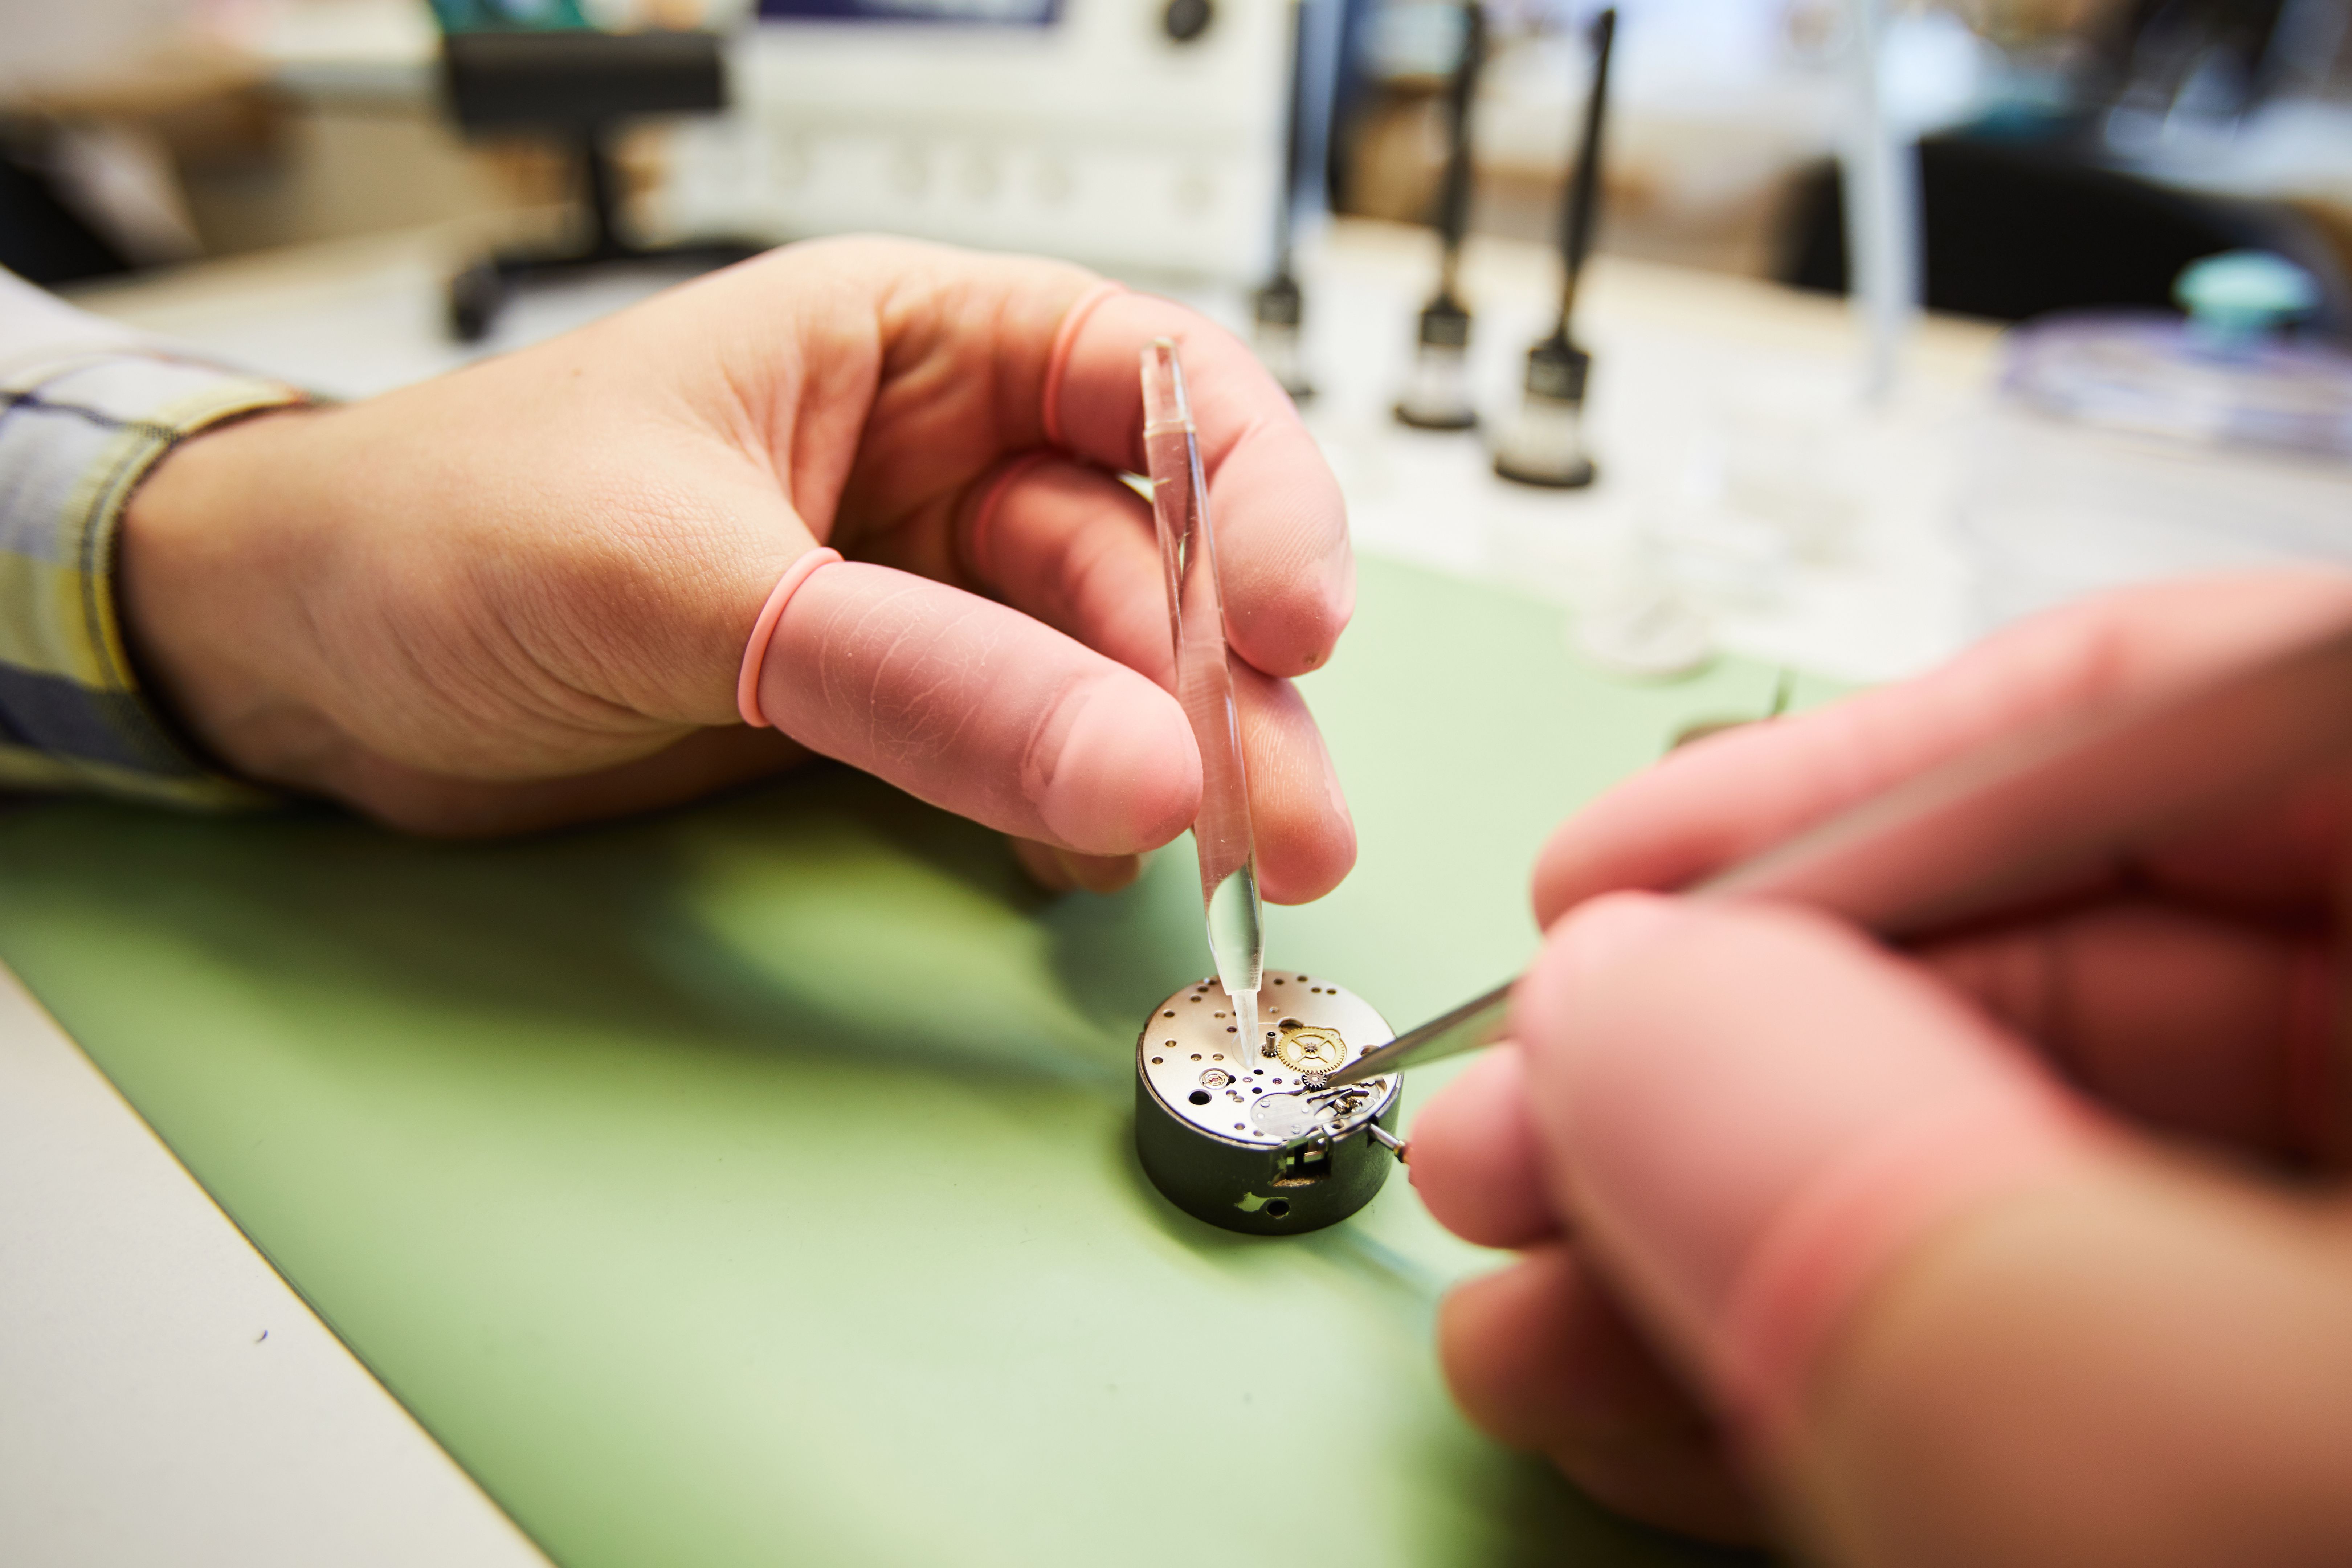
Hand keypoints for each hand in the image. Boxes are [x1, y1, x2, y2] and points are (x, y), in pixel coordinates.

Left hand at [118, 237, 1356, 901]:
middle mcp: (934, 457)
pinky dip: (1074, 808)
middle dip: (1223, 682)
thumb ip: (917, 676)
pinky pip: (1025, 751)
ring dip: (1178, 761)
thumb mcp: (680, 583)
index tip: (1294, 624)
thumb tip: (1134, 763)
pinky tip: (1095, 858)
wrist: (294, 658)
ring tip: (1235, 862)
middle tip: (1277, 817)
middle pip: (1146, 552)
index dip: (1250, 492)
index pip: (1145, 380)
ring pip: (1102, 666)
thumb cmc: (439, 533)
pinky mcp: (881, 704)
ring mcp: (915, 591)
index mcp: (905, 342)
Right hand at [1409, 573, 2351, 1564]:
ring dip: (1735, 1235)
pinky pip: (2052, 1360)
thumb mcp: (2186, 1442)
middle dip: (1743, 1052)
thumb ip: (1891, 1183)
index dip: (1868, 770)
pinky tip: (1646, 1394)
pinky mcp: (2285, 1455)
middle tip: (1515, 1129)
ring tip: (1522, 1297)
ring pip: (2033, 1186)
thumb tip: (1621, 1012)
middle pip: (2086, 966)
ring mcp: (2350, 1295)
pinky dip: (1841, 1372)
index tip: (1611, 881)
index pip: (2188, 717)